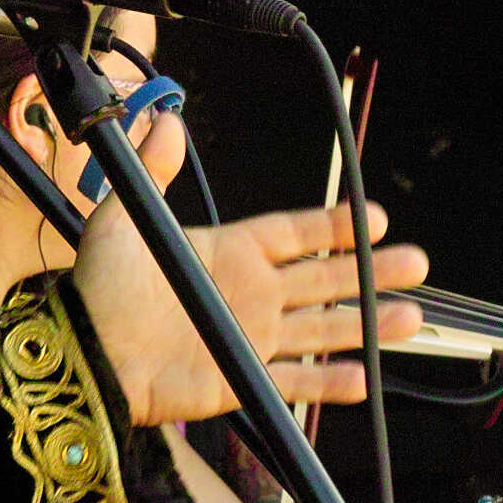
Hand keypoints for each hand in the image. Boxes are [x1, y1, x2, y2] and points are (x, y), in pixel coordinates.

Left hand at [72, 115, 428, 423]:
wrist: (88, 353)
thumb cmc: (99, 289)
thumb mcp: (122, 220)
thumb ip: (152, 170)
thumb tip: (165, 120)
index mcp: (228, 252)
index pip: (294, 234)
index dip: (333, 226)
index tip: (374, 217)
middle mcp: (247, 293)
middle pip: (323, 278)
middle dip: (369, 271)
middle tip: (414, 263)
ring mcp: (248, 336)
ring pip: (322, 328)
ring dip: (366, 325)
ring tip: (409, 319)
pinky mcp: (240, 377)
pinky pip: (294, 380)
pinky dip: (328, 382)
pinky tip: (363, 377)